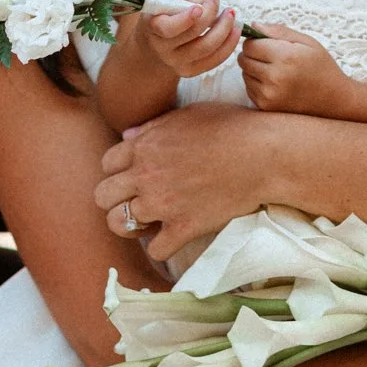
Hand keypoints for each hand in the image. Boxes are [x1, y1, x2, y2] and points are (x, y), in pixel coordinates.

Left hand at [97, 103, 263, 258]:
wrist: (263, 154)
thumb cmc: (230, 127)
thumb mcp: (187, 116)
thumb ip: (152, 127)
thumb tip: (127, 136)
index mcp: (144, 146)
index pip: (106, 164)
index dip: (118, 171)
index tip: (134, 176)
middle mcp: (146, 175)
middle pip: (102, 196)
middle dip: (115, 199)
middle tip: (135, 201)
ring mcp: (162, 203)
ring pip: (119, 225)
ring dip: (131, 225)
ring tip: (150, 221)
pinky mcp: (184, 227)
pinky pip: (155, 250)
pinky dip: (161, 246)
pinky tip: (173, 236)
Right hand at [141, 0, 241, 80]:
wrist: (155, 41)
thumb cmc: (163, 10)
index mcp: (153, 27)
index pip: (168, 28)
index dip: (186, 19)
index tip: (200, 7)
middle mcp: (162, 49)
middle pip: (193, 35)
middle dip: (211, 15)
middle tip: (216, 0)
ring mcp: (176, 63)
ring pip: (207, 48)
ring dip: (225, 29)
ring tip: (231, 14)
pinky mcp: (190, 71)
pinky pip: (214, 60)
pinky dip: (229, 45)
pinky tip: (235, 31)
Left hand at [239, 25, 349, 113]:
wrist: (334, 99)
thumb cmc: (321, 66)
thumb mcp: (307, 42)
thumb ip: (278, 31)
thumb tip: (252, 25)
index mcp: (286, 57)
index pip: (250, 45)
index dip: (256, 40)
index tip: (266, 43)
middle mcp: (275, 77)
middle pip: (244, 59)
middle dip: (253, 54)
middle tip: (271, 56)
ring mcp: (269, 94)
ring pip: (244, 73)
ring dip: (254, 69)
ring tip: (275, 70)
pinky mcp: (266, 106)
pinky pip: (249, 88)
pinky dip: (257, 83)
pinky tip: (275, 83)